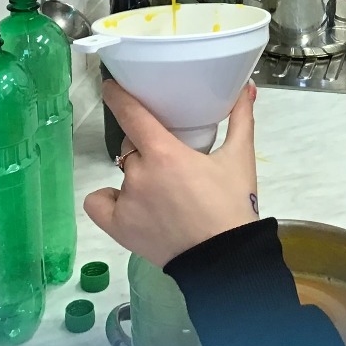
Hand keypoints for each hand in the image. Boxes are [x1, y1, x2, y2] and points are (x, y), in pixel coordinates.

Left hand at [84, 80, 259, 267]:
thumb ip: (241, 120)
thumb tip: (246, 88)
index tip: (111, 87)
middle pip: (131, 145)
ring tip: (160, 187)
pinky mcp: (119, 227)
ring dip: (137, 173)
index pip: (131, 114)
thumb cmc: (233, 206)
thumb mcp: (239, 158)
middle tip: (168, 158)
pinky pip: (98, 204)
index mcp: (164, 153)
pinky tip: (126, 202)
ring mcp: (126, 202)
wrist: (225, 258)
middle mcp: (139, 174)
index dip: (118, 96)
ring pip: (123, 172)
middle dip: (145, 146)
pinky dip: (109, 200)